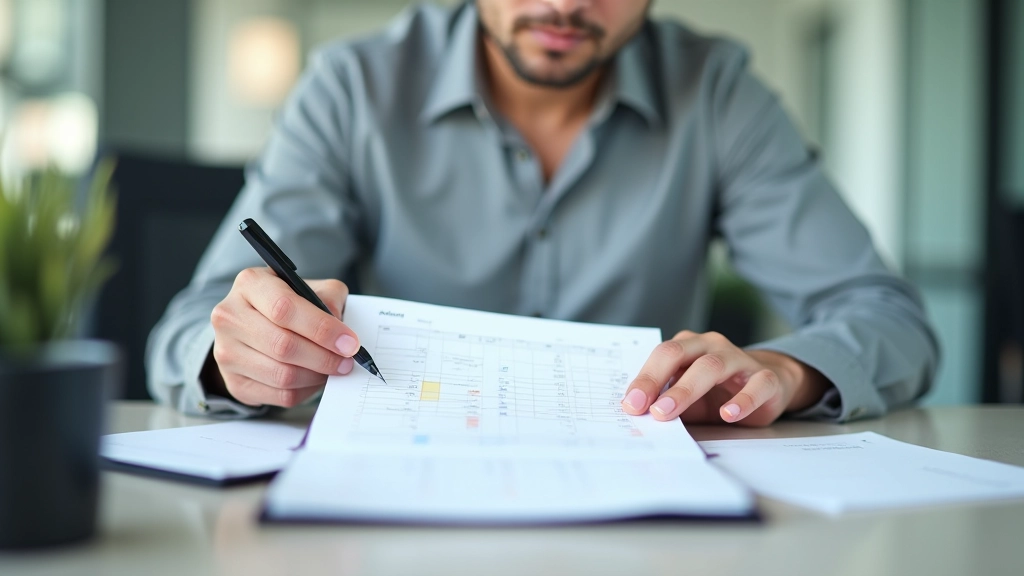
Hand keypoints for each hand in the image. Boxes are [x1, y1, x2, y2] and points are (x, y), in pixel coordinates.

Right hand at [205, 267, 359, 406]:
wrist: (253, 324)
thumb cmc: (287, 303)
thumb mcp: (309, 288)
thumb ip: (329, 300)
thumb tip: (342, 334)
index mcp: (250, 284)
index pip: (284, 308)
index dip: (321, 328)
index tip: (349, 343)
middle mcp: (229, 316)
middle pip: (283, 345)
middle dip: (324, 357)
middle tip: (347, 361)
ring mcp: (226, 352)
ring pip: (282, 375)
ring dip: (317, 376)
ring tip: (333, 368)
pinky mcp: (234, 383)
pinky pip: (280, 396)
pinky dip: (305, 390)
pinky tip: (314, 378)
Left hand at [620, 331, 828, 426]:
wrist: (768, 386)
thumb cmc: (718, 391)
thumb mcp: (688, 397)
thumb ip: (665, 401)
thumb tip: (638, 418)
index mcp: (688, 346)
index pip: (661, 355)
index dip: (644, 378)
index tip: (631, 404)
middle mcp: (711, 346)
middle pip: (679, 354)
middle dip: (657, 380)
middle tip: (646, 408)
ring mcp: (739, 359)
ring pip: (712, 366)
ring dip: (687, 390)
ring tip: (669, 412)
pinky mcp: (766, 378)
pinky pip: (756, 385)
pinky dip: (742, 400)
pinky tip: (728, 414)